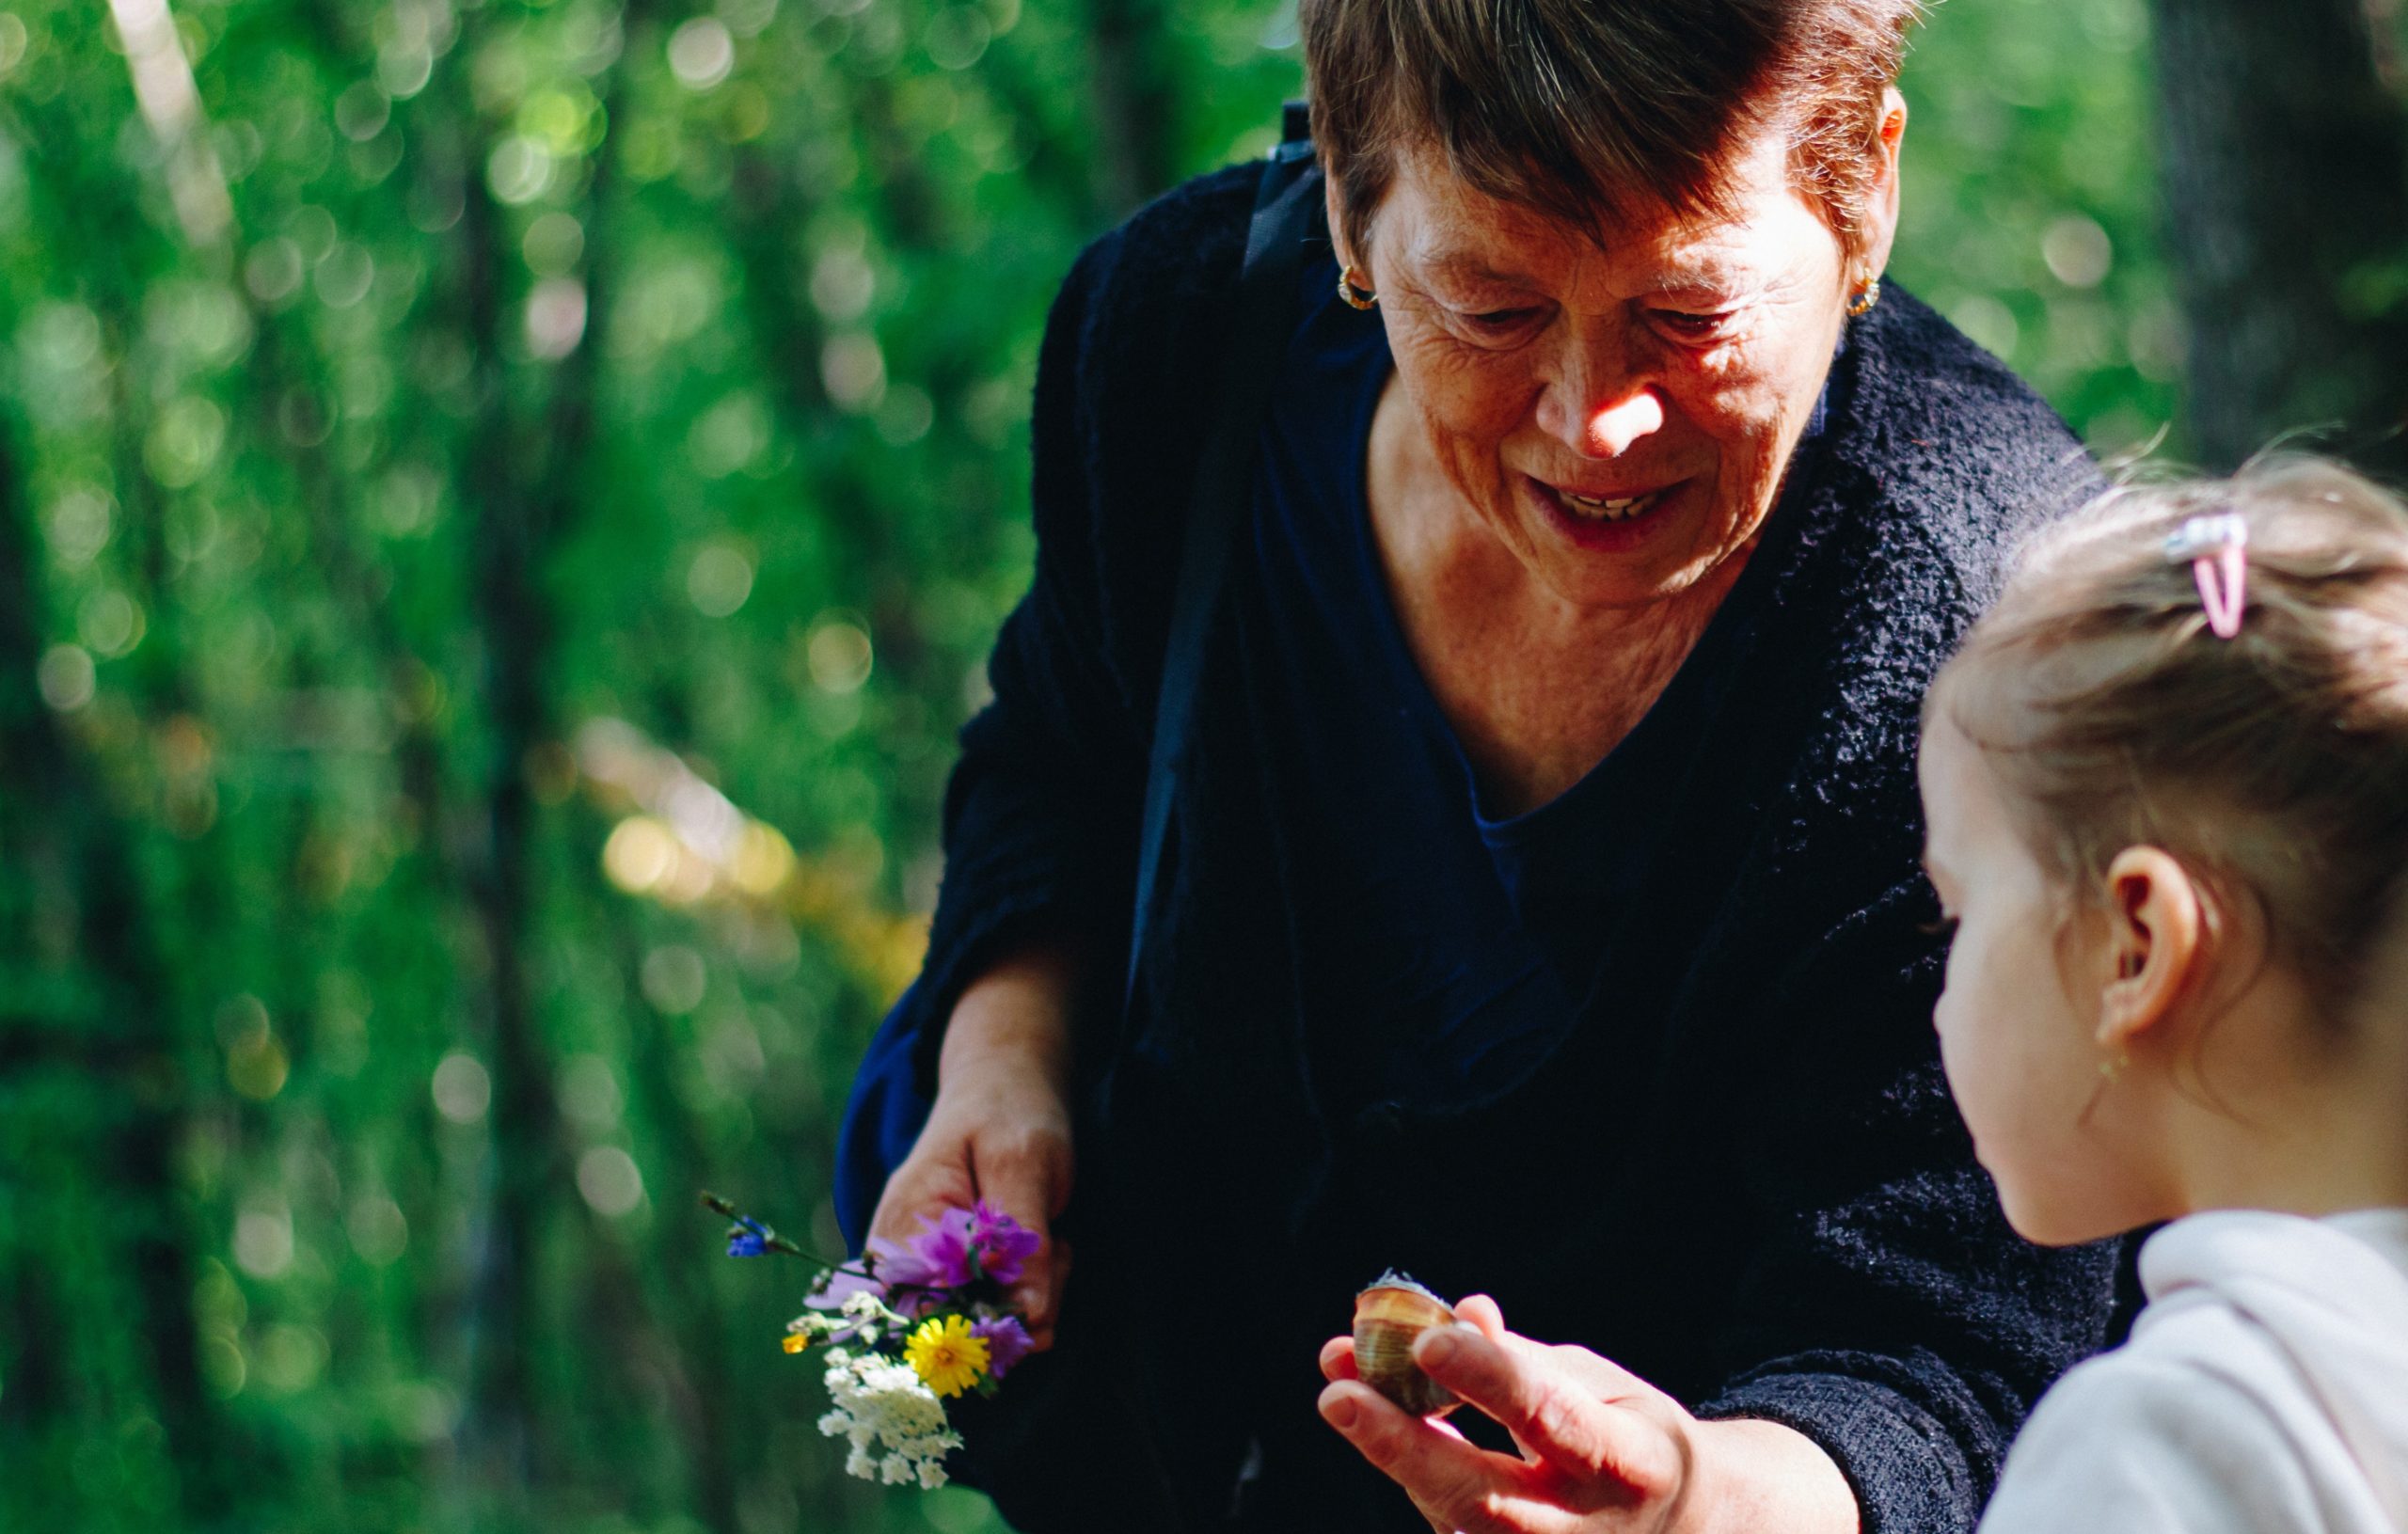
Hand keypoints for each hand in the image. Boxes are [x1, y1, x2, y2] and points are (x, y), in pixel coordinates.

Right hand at [867, 945, 1078, 1346]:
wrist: (1000, 1085)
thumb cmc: (1007, 1113)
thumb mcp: (1025, 1164)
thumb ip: (1025, 1243)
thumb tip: (1030, 1320)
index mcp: (903, 1230)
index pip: (934, 1321)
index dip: (995, 1324)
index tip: (1042, 1295)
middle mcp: (898, 1263)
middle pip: (961, 1330)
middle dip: (1025, 1304)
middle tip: (1056, 1247)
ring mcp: (922, 1273)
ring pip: (984, 1324)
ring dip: (1034, 1294)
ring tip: (1048, 1237)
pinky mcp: (949, 1277)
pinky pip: (991, 1310)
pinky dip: (1029, 1289)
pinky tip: (1039, 1248)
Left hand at [1317, 1297, 1856, 1533]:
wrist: (1683, 1529)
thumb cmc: (1626, 1435)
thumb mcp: (1599, 1384)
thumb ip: (1523, 1361)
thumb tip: (1458, 1315)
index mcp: (1629, 1461)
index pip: (1551, 1418)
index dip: (1489, 1377)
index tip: (1428, 1336)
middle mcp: (1589, 1528)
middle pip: (1485, 1500)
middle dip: (1405, 1445)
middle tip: (1337, 1391)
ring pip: (1458, 1524)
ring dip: (1393, 1454)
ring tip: (1342, 1388)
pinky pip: (1453, 1531)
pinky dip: (1410, 1474)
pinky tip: (1372, 1422)